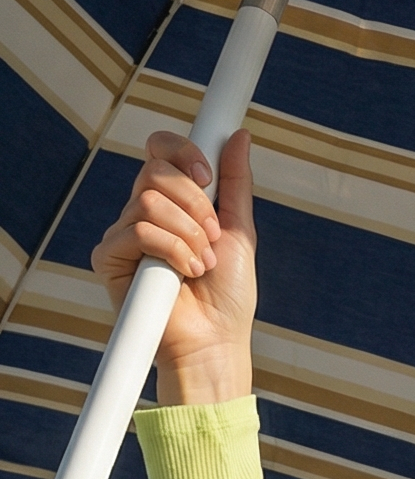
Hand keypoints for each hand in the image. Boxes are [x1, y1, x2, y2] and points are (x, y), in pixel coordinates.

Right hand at [91, 129, 256, 403]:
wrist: (216, 341)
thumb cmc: (228, 297)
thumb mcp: (239, 231)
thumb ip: (235, 184)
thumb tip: (239, 137)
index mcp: (172, 203)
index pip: (160, 151)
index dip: (183, 152)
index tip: (207, 177)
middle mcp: (144, 214)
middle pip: (156, 170)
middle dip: (195, 204)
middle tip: (211, 238)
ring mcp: (125, 235)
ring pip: (149, 201)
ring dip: (188, 234)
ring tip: (201, 264)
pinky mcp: (111, 258)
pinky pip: (137, 230)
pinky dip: (172, 250)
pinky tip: (184, 273)